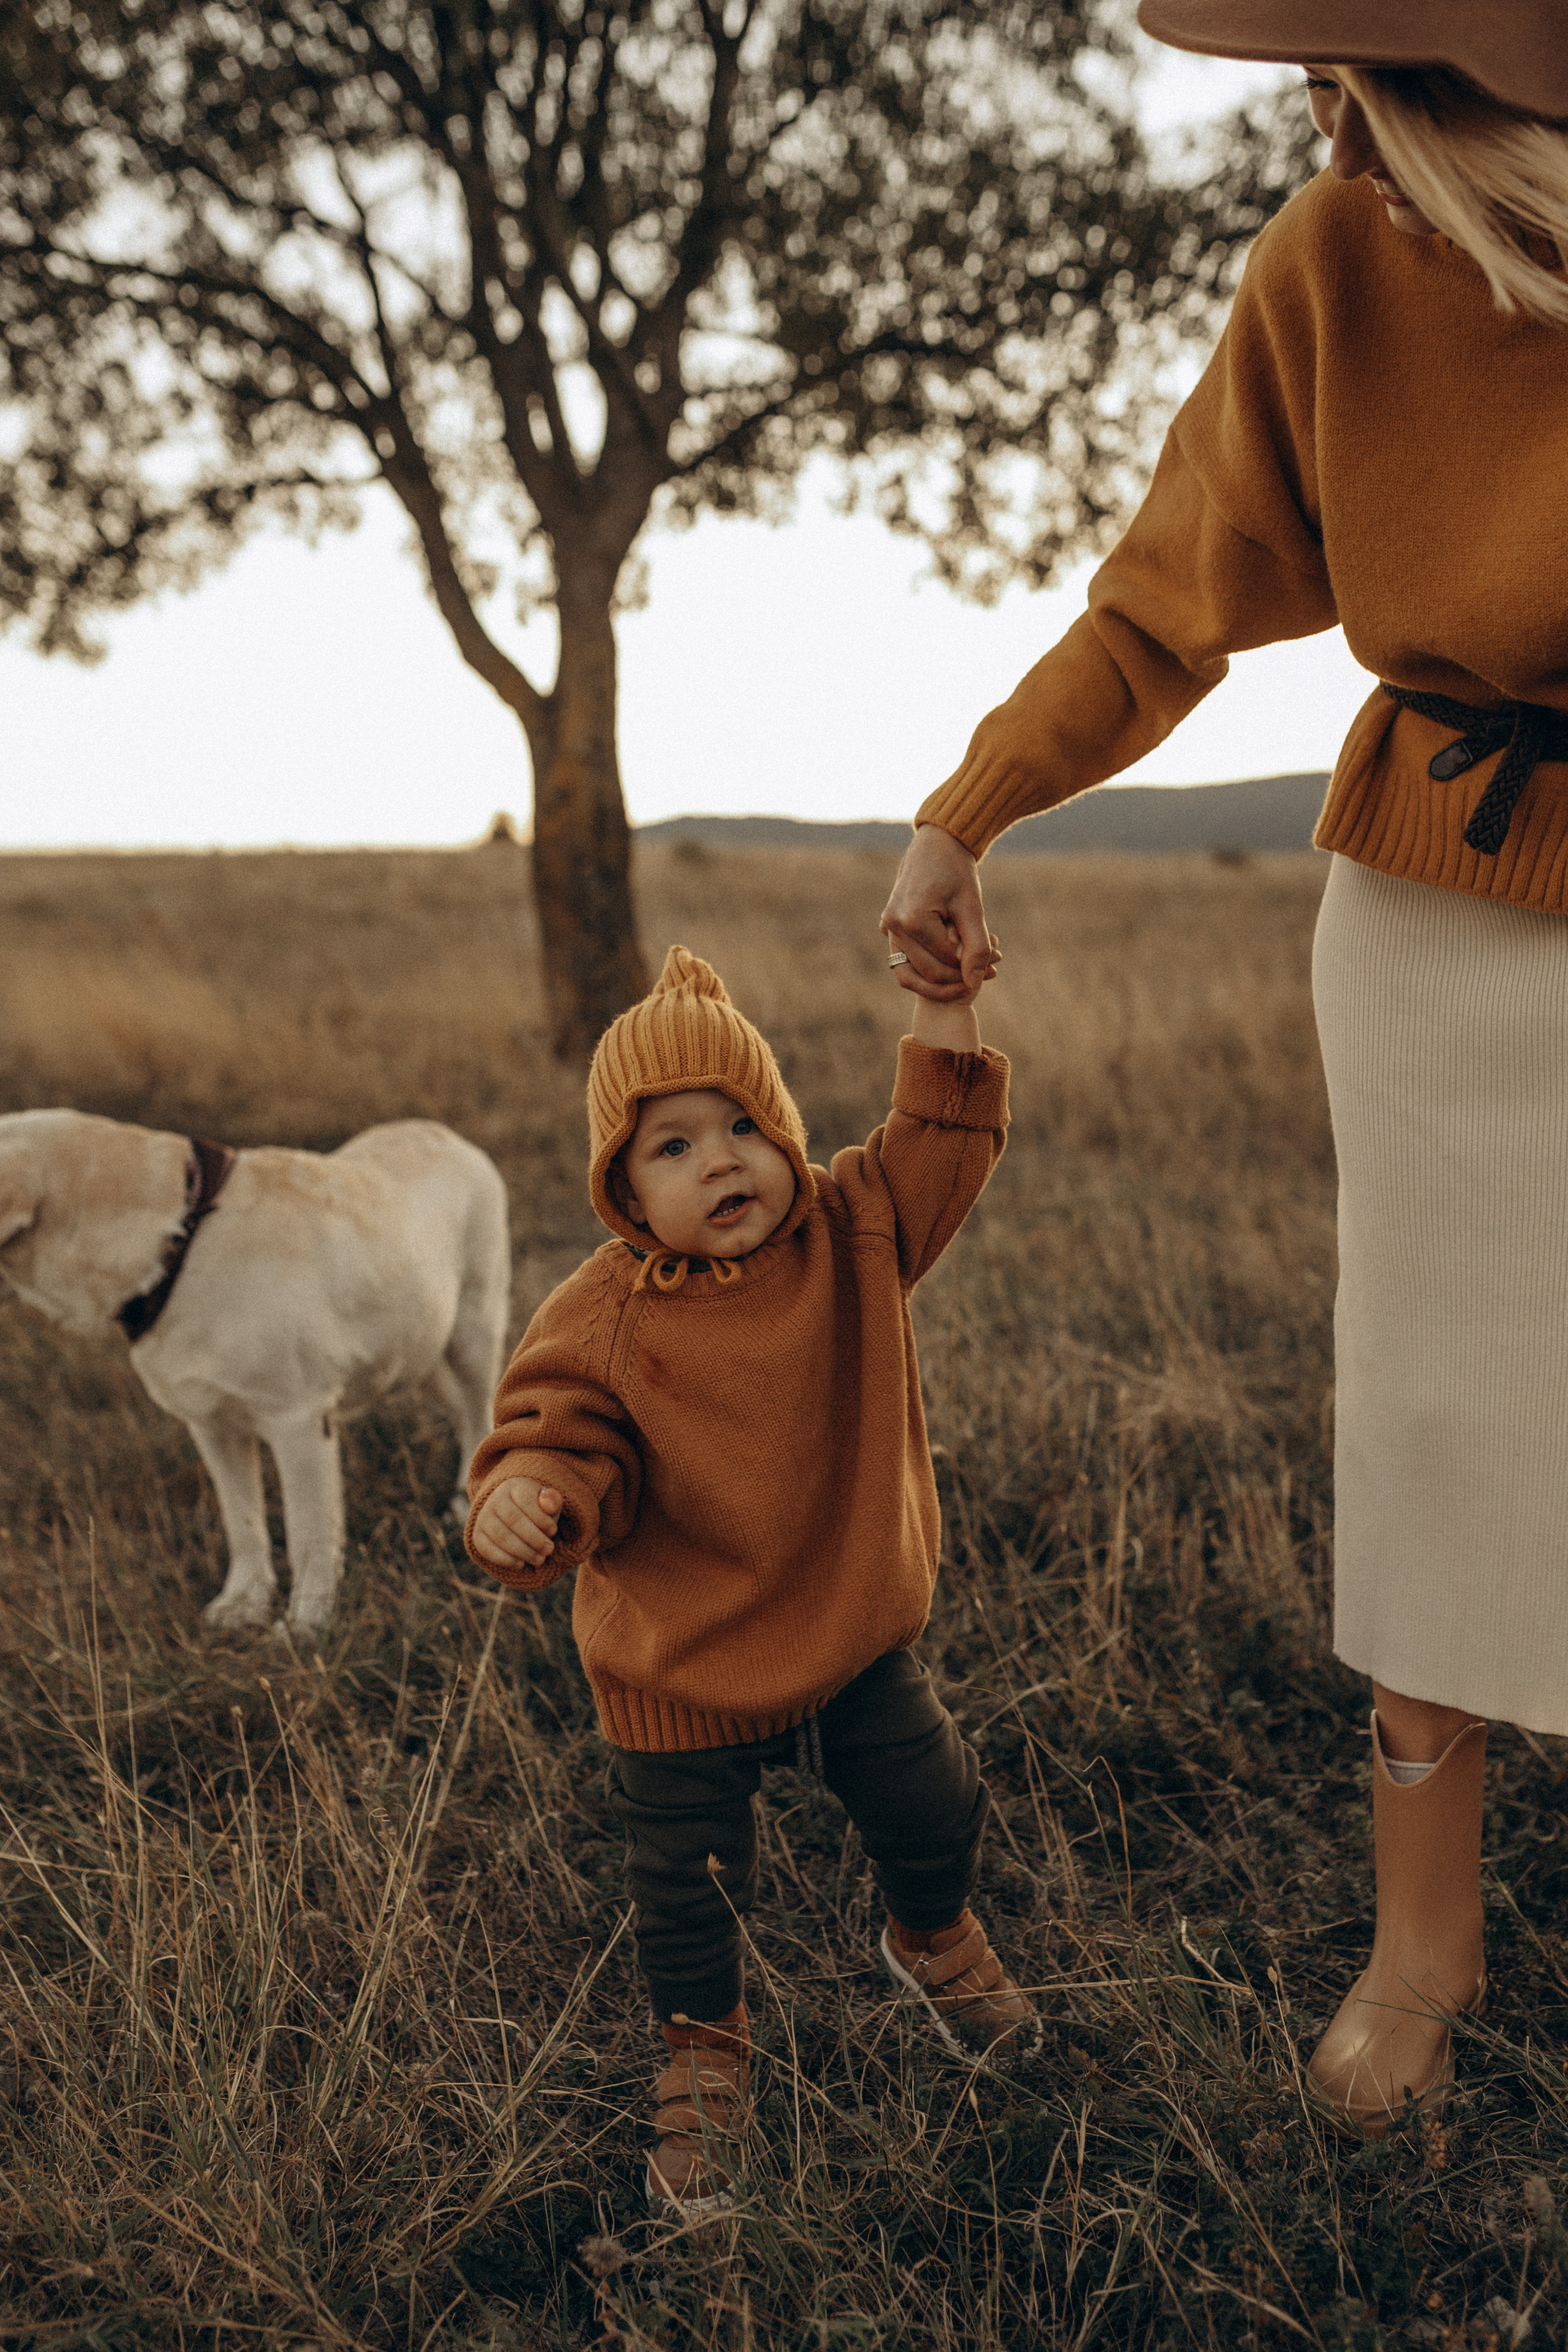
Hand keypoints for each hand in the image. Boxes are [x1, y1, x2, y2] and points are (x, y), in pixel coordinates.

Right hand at [470, 1476, 562, 1568]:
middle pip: (513, 1520)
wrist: (511, 1512)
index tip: (553, 1531)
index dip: (541, 1518)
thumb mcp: (547, 1501)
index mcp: (514, 1486)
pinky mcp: (477, 1535)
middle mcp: (495, 1499)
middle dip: (534, 1538)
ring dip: (523, 1551)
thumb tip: (547, 1504)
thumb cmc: (535, 1508)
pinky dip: (506, 1560)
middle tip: (549, 1550)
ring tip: (540, 1559)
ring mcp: (483, 1517)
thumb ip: (552, 1500)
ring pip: (501, 1536)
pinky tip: (521, 1564)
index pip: (526, 1501)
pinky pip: (488, 1550)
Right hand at [881, 824, 999, 1000]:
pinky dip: (927, 970)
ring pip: (911, 975)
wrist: (935, 845)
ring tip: (970, 977)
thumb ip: (976, 946)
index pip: (946, 962)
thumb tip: (974, 983)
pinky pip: (904, 963)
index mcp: (913, 919)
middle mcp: (894, 926)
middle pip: (929, 973)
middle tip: (992, 970)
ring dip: (941, 982)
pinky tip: (954, 964)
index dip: (973, 969)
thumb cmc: (957, 871)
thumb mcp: (972, 908)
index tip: (997, 964)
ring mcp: (888, 928)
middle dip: (960, 977)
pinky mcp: (889, 929)